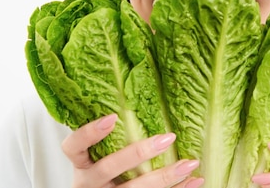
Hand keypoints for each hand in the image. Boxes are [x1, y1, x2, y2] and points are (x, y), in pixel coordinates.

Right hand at [61, 114, 204, 187]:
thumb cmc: (102, 169)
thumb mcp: (97, 155)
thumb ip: (112, 133)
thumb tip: (142, 90)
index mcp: (81, 164)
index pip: (73, 147)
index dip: (89, 133)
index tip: (112, 117)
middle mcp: (90, 183)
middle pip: (109, 168)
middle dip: (138, 153)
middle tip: (167, 138)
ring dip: (166, 176)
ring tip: (190, 163)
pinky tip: (196, 180)